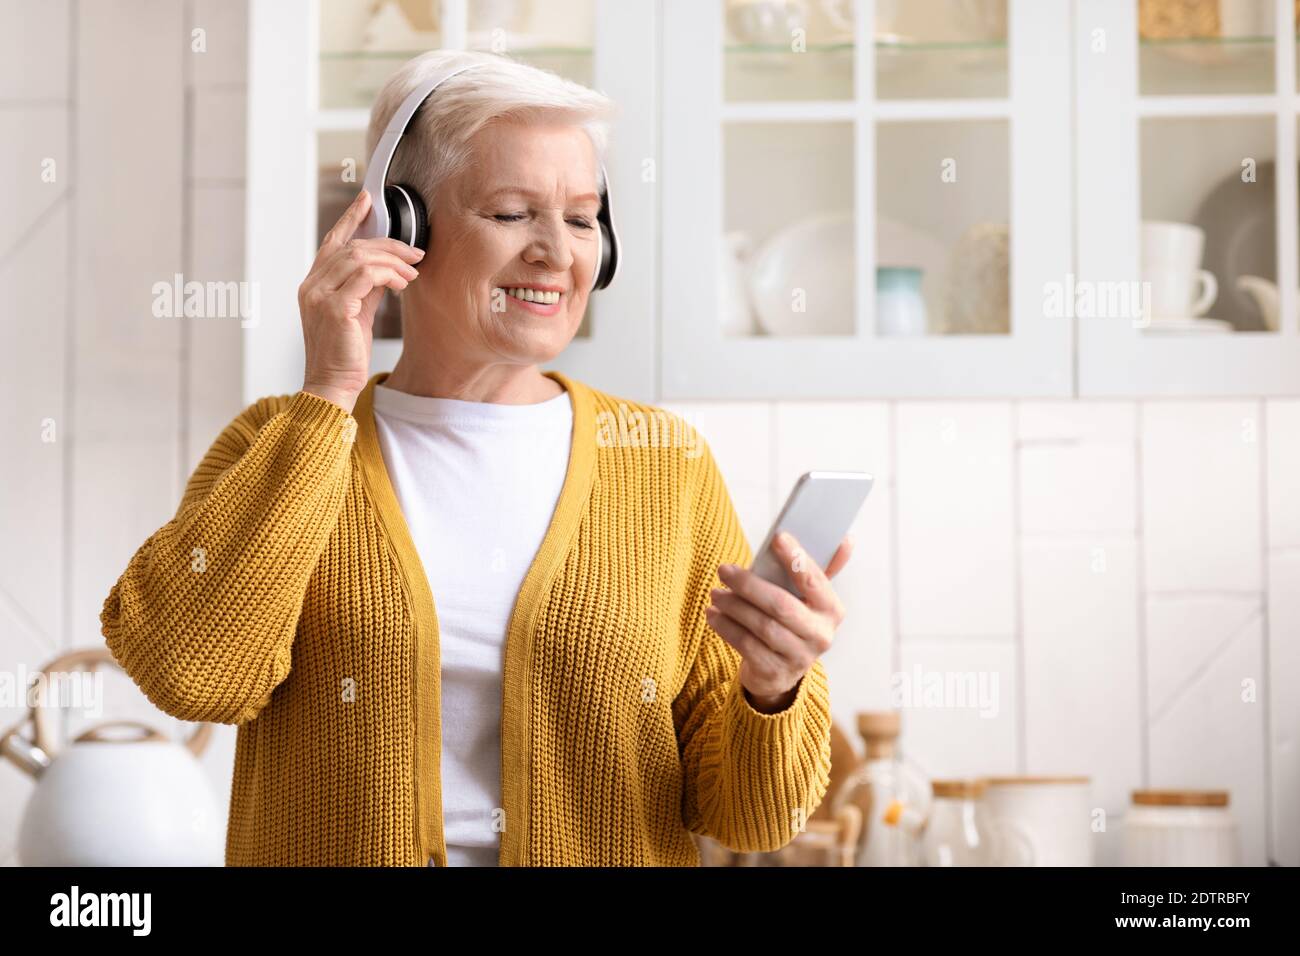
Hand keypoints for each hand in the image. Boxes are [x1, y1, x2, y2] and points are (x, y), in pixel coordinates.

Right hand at [298, 189, 424, 413]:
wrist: (332, 385)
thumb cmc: (344, 354)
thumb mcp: (356, 313)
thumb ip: (365, 288)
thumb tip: (388, 268)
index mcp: (313, 285)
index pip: (332, 242)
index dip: (350, 219)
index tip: (368, 201)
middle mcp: (311, 286)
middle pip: (352, 247)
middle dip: (388, 244)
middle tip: (415, 252)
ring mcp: (319, 296)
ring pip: (359, 258)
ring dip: (392, 261)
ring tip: (412, 272)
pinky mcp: (335, 308)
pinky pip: (366, 277)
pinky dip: (388, 275)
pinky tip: (402, 283)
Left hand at [705, 532, 851, 713]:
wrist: (778, 671)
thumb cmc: (790, 623)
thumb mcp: (807, 599)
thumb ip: (817, 570)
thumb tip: (846, 540)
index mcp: (831, 610)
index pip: (815, 581)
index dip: (796, 559)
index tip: (777, 538)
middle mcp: (820, 635)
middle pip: (782, 606)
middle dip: (750, 585)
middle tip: (725, 570)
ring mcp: (798, 657)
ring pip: (761, 626)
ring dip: (734, 606)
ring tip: (715, 593)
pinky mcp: (774, 672)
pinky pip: (746, 645)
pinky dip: (726, 627)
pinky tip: (713, 614)